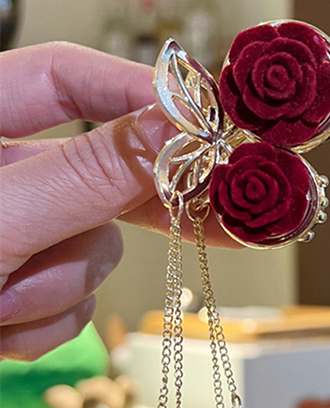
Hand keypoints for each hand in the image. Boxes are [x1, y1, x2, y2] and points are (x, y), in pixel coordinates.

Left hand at [0, 42, 232, 361]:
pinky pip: (69, 304)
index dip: (143, 98)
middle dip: (127, 214)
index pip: (71, 81)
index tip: (209, 127)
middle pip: (99, 174)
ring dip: (53, 289)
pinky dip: (39, 326)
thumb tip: (173, 129)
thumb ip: (84, 174)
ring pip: (90, 252)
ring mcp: (8, 235)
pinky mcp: (14, 288)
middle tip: (230, 216)